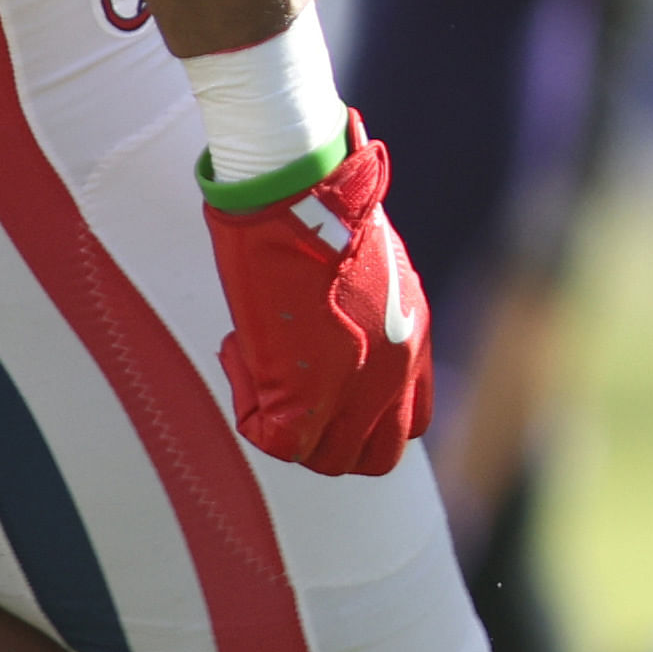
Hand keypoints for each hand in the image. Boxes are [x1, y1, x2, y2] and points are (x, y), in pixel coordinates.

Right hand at [201, 128, 433, 478]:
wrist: (302, 194)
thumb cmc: (323, 208)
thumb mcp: (367, 268)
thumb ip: (365, 314)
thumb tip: (329, 325)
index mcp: (412, 339)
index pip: (410, 421)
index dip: (366, 420)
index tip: (328, 392)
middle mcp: (397, 370)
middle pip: (374, 455)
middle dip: (327, 436)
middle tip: (285, 393)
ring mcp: (358, 386)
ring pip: (325, 457)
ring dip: (285, 423)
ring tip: (259, 360)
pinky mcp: (307, 392)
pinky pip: (276, 440)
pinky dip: (249, 405)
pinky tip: (241, 351)